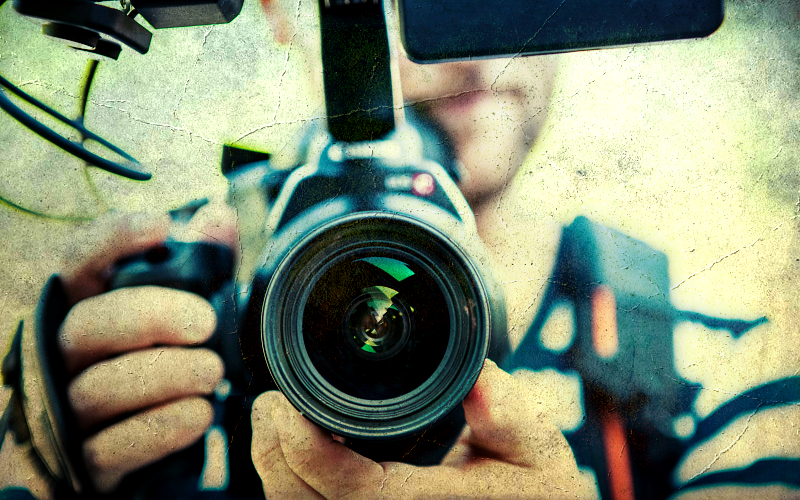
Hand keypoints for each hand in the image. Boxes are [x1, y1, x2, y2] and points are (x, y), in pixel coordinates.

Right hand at [57, 206, 235, 491]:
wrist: (143, 446)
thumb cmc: (161, 361)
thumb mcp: (185, 312)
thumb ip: (202, 267)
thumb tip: (218, 216)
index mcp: (89, 307)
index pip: (79, 262)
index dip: (112, 239)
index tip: (160, 226)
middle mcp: (67, 354)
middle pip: (87, 325)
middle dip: (148, 317)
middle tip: (204, 322)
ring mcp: (70, 409)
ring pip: (98, 388)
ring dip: (163, 375)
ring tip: (211, 371)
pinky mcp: (87, 460)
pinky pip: (112, 446)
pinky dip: (159, 428)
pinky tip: (199, 414)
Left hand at [251, 360, 594, 498]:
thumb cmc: (534, 491)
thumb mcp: (537, 450)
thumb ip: (510, 417)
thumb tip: (480, 376)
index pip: (355, 492)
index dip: (307, 451)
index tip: (286, 404)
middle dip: (272, 456)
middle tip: (268, 403)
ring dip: (274, 470)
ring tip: (272, 421)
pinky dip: (291, 485)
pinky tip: (292, 452)